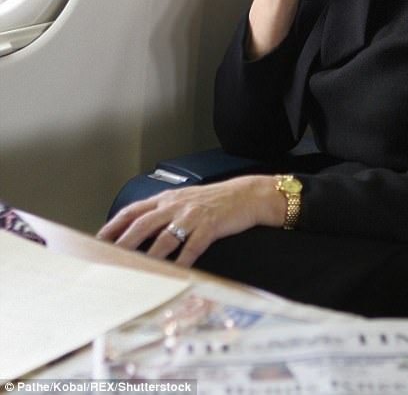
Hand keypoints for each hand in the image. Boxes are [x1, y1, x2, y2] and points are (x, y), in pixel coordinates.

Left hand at [96, 175, 284, 266]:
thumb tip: (141, 227)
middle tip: (107, 258)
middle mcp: (176, 205)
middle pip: (142, 224)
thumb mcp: (186, 199)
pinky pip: (191, 248)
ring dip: (147, 257)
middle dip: (122, 243)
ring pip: (163, 238)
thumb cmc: (216, 200)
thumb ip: (165, 210)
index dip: (114, 224)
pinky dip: (180, 262)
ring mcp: (192, 216)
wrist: (246, 195)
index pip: (133, 210)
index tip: (98, 239)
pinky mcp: (209, 227)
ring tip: (135, 271)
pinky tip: (173, 274)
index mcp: (167, 198)